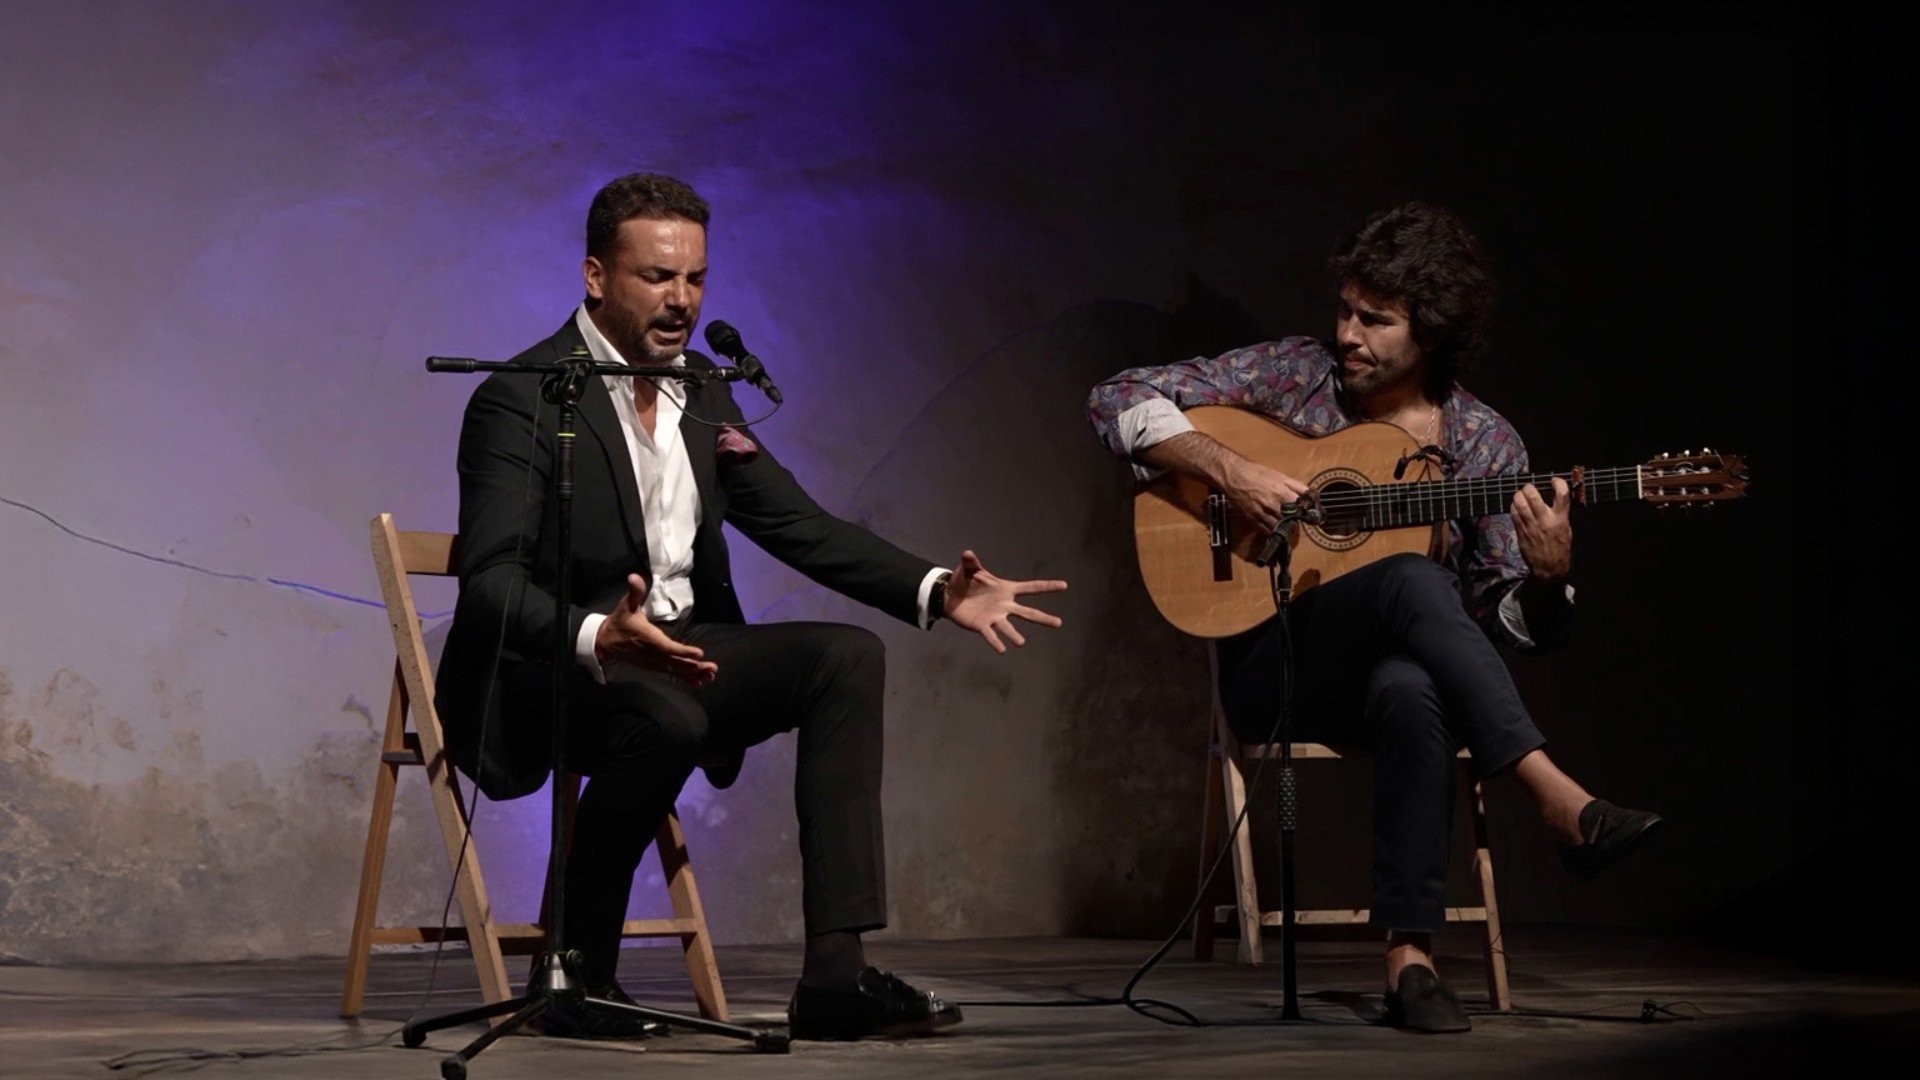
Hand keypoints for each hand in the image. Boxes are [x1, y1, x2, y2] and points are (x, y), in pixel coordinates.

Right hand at [594, 573, 718, 685]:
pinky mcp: (654, 666)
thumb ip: (634, 592)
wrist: (605, 643)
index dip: (683, 651)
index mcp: (648, 638)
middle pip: (676, 662)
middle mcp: (653, 653)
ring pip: (676, 670)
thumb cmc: (620, 622)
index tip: (699, 653)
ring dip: (694, 673)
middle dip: (695, 666)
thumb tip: (634, 577)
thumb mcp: (625, 605)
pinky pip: (672, 673)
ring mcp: (654, 662)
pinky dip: (686, 678)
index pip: (667, 646)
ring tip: (711, 675)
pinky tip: (700, 682)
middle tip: (712, 667)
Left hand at [941, 550, 1067, 653]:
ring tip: (1021, 643)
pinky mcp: (982, 626)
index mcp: (1006, 589)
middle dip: (1043, 618)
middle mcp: (1005, 605)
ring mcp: (995, 617)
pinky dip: (996, 642)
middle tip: (1059, 623)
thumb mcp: (969, 570)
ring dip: (1014, 635)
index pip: (1030, 588)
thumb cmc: (965, 581)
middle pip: (1027, 612)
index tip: (1064, 585)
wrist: (950, 596)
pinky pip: (990, 635)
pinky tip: (1002, 650)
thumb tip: (967, 553)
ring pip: (1009, 627)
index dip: (1047, 587)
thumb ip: (971, 562)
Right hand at [1222, 457, 1310, 532]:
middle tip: (1295, 521)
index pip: (1300, 509)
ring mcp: (1262, 514)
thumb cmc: (1256, 473)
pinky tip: (1274, 529)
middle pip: (1290, 521)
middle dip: (1294, 522)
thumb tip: (1309, 493)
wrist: (1233, 475)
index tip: (1305, 514)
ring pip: (1279, 529)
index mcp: (1283, 493)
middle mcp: (1273, 506)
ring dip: (1284, 529)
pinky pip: (1266, 531)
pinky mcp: (1252, 520)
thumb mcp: (1279, 475)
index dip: (1304, 512)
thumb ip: (1295, 485)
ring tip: (1286, 527)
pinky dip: (1272, 532)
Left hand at [1512, 478, 1572, 581]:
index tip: (1554, 480)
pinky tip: (1516, 506)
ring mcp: (1531, 526)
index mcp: (1561, 519)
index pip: (1562, 494)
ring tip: (1520, 495)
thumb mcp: (1567, 530)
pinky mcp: (1521, 532)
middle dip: (1529, 487)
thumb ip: (1562, 514)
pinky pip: (1514, 514)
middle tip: (1529, 487)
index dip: (1558, 483)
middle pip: (1533, 495)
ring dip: (1518, 495)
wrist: (1549, 568)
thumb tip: (1556, 498)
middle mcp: (1545, 520)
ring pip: (1520, 503)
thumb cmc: (1560, 548)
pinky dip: (1513, 506)